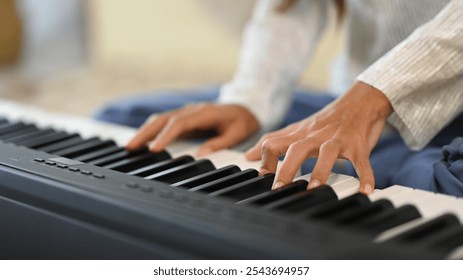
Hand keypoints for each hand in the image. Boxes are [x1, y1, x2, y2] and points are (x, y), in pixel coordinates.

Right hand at [126, 103, 259, 155]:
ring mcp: (187, 113)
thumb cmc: (241, 121)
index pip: (179, 124)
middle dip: (145, 132)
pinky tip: (142, 140)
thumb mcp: (237, 133)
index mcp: (203, 113)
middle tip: (130, 147)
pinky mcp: (185, 118)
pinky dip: (152, 130)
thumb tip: (200, 154)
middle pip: (163, 119)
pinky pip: (165, 122)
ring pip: (160, 119)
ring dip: (145, 131)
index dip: (165, 136)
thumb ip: (219, 143)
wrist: (245, 107)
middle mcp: (191, 110)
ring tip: (130, 146)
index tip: (154, 149)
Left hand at [245, 81, 392, 193]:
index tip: (262, 179)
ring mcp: (337, 140)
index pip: (274, 143)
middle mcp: (316, 136)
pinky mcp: (358, 145)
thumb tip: (248, 155)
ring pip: (327, 152)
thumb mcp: (297, 130)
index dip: (265, 160)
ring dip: (321, 170)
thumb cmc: (326, 121)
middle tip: (280, 188)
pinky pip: (361, 161)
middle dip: (287, 168)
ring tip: (314, 188)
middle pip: (297, 148)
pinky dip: (365, 176)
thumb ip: (274, 142)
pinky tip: (365, 191)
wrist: (361, 101)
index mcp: (300, 135)